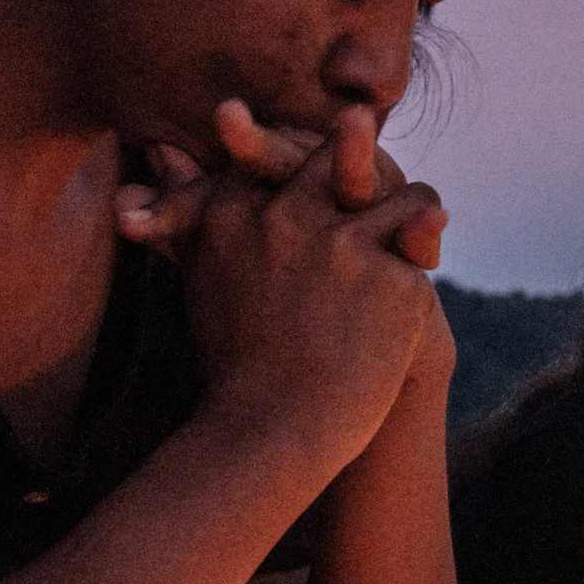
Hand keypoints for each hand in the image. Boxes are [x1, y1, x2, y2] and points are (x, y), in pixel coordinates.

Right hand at [117, 106, 446, 466]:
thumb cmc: (233, 359)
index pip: (286, 151)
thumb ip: (188, 205)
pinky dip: (421, 270)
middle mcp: (287, 218)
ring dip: (417, 212)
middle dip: (369, 159)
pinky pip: (422, 253)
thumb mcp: (201, 275)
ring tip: (421, 230)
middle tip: (383, 177)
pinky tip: (414, 289)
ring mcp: (342, 248)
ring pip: (408, 195)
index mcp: (235, 211)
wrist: (269, 434)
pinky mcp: (392, 281)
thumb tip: (161, 149)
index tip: (329, 166)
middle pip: (345, 152)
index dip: (314, 156)